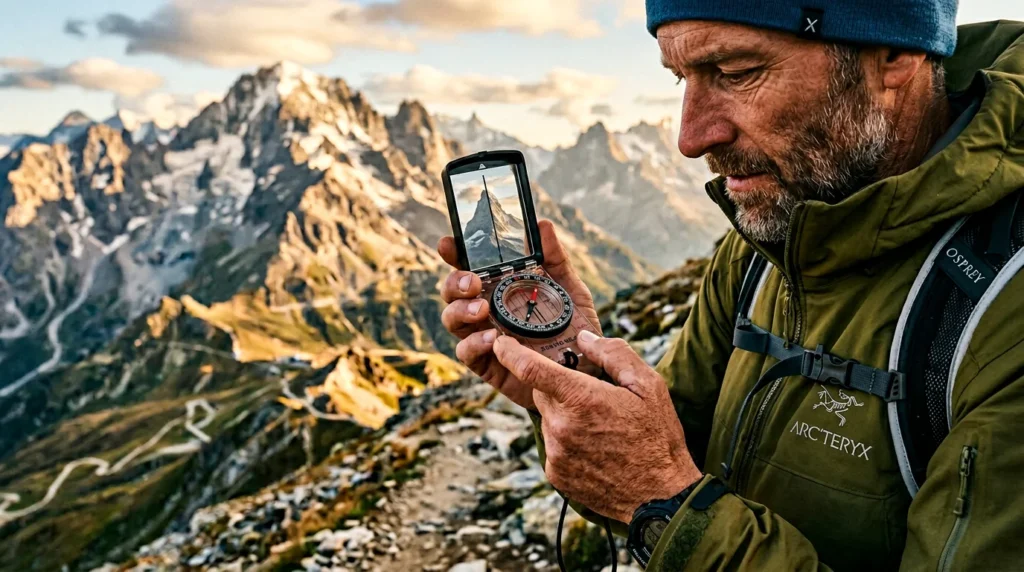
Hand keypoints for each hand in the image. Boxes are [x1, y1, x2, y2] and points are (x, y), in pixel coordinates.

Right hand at [436, 219, 599, 410]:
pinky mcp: (487, 364)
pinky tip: (493, 338)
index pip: (469, 266)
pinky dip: (474, 343)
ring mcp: (483, 336)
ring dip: (461, 310)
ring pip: (452, 319)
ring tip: (483, 310)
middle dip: (455, 282)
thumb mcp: (569, 291)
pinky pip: (466, 353)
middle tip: (473, 282)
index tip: (448, 244)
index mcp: (500, 288)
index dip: (453, 253)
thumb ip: (555, 260)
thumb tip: (542, 224)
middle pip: (453, 291)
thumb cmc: (574, 331)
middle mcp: (486, 309)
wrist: (586, 374)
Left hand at [492, 329, 701, 522]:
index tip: (500, 342)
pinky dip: (566, 440)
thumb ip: (613, 354)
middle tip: (590, 394)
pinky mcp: (556, 474)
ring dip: (564, 415)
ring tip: (600, 427)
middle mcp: (561, 426)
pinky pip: (553, 445)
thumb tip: (583, 338)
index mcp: (581, 399)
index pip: (530, 369)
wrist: (661, 497)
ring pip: (548, 419)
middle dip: (559, 387)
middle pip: (541, 392)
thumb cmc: (657, 437)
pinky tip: (595, 448)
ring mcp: (556, 453)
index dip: (510, 352)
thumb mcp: (647, 386)